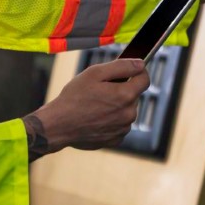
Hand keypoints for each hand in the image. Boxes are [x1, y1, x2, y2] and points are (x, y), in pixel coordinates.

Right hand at [23, 58, 148, 158]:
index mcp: (126, 95)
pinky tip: (95, 118)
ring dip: (116, 106)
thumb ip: (121, 66)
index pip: (145, 79)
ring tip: (95, 105)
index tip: (131, 69)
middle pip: (133, 95)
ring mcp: (123, 129)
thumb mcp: (95, 73)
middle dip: (122, 89)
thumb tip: (140, 63)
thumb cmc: (74, 97)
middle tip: (100, 89)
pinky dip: (111, 120)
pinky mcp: (115, 140)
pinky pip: (119, 125)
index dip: (139, 71)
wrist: (58, 126)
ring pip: (126, 111)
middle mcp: (129, 114)